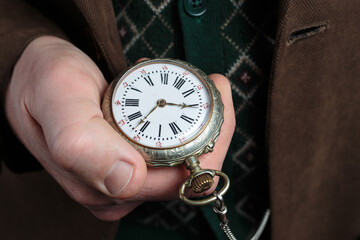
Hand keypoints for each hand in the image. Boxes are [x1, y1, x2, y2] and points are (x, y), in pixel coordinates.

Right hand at [5, 36, 235, 219]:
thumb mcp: (58, 99)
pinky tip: (178, 99)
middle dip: (209, 130)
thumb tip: (127, 179)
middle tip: (211, 86)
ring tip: (196, 87)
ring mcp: (125, 179)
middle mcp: (116, 190)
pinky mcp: (129, 163)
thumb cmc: (44, 83)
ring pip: (182, 164)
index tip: (213, 93)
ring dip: (198, 124)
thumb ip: (82, 142)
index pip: (177, 182)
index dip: (207, 144)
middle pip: (186, 175)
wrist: (36, 76)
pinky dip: (184, 124)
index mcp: (101, 187)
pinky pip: (171, 153)